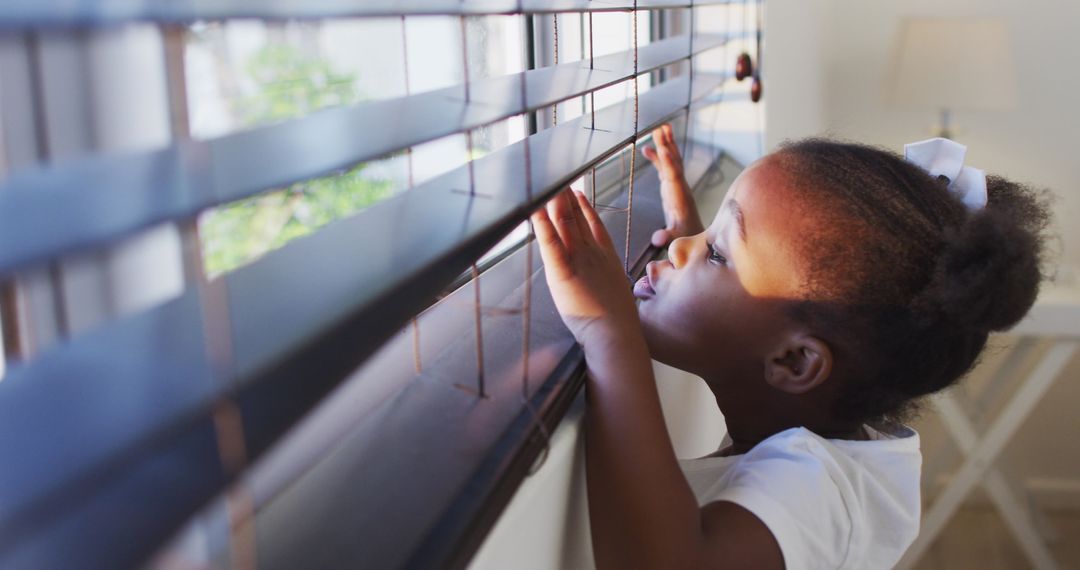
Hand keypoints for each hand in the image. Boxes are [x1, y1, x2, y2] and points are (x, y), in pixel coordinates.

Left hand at [531, 189, 642, 349]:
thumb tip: (607, 281)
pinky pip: (550, 241)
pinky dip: (542, 223)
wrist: (616, 333)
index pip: (593, 226)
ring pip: (564, 223)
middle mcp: (592, 252)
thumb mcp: (615, 293)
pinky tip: (535, 207)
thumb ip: (608, 281)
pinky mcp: (561, 270)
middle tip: (558, 176)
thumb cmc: (616, 322)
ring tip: (548, 182)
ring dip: (555, 202)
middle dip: (566, 197)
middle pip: (576, 218)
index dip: (584, 207)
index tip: (577, 191)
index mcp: (606, 258)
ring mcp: (578, 259)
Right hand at [642, 124, 703, 246]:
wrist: (696, 239)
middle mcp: (680, 188)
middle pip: (674, 162)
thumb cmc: (686, 238)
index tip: (664, 150)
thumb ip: (667, 237)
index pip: (674, 177)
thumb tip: (656, 239)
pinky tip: (647, 150)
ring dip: (665, 145)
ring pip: (671, 162)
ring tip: (660, 128)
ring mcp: (676, 186)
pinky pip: (664, 168)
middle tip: (662, 128)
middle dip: (668, 146)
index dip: (668, 164)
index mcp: (680, 198)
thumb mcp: (676, 238)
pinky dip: (657, 158)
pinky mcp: (671, 188)